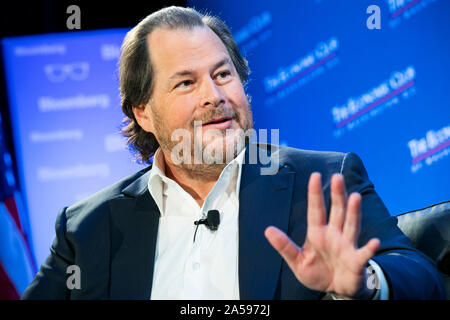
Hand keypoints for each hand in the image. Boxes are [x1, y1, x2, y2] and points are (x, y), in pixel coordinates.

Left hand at [264, 172, 379, 297]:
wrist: (335, 289)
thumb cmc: (316, 272)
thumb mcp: (297, 261)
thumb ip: (284, 246)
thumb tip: (267, 230)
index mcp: (317, 233)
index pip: (316, 209)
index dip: (315, 193)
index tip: (315, 175)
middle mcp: (334, 234)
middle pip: (336, 211)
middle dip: (337, 195)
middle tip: (337, 177)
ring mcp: (347, 246)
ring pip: (351, 225)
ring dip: (353, 212)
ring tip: (355, 197)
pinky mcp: (356, 261)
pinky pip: (363, 254)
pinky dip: (369, 249)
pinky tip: (374, 243)